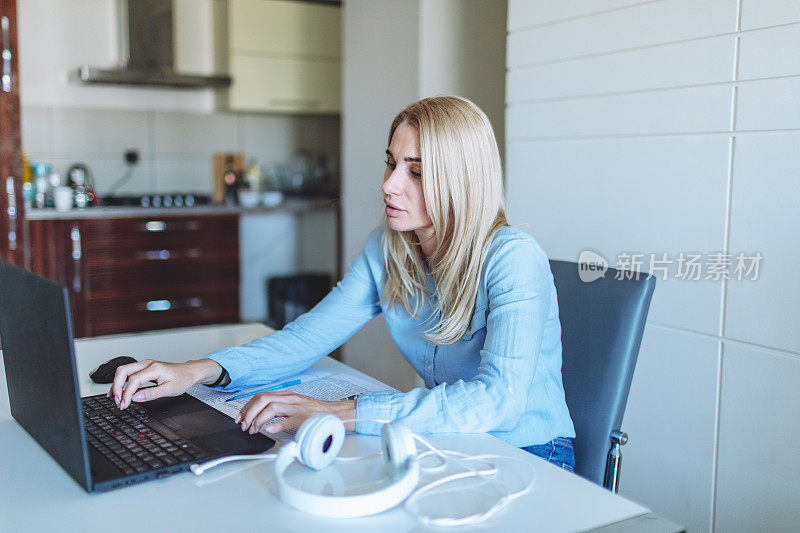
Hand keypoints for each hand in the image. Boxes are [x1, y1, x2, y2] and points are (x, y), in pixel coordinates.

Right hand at [108, 358, 222, 408]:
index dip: (126, 394)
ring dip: (117, 384)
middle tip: (117, 401)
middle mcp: (148, 364)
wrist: (189, 372)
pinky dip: (121, 382)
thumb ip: (151, 394)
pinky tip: (118, 391)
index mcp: (154, 368)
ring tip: (115, 398)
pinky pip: (128, 373)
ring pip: (123, 371)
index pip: (133, 380)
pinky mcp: (144, 368)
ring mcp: (145, 365)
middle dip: (116, 387)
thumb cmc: (182, 379)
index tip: (124, 404)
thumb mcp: (170, 389)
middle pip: (123, 371)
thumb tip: (135, 398)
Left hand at [236, 391, 355, 434]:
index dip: (247, 407)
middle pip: (263, 399)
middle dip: (249, 413)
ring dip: (258, 419)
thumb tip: (262, 419)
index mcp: (287, 395)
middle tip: (245, 426)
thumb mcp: (295, 407)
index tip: (240, 418)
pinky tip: (270, 430)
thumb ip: (280, 410)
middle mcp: (291, 398)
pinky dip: (278, 424)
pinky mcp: (306, 416)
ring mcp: (298, 406)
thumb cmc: (316, 413)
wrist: (337, 413)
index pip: (261, 396)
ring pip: (272, 407)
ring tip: (254, 430)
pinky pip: (290, 419)